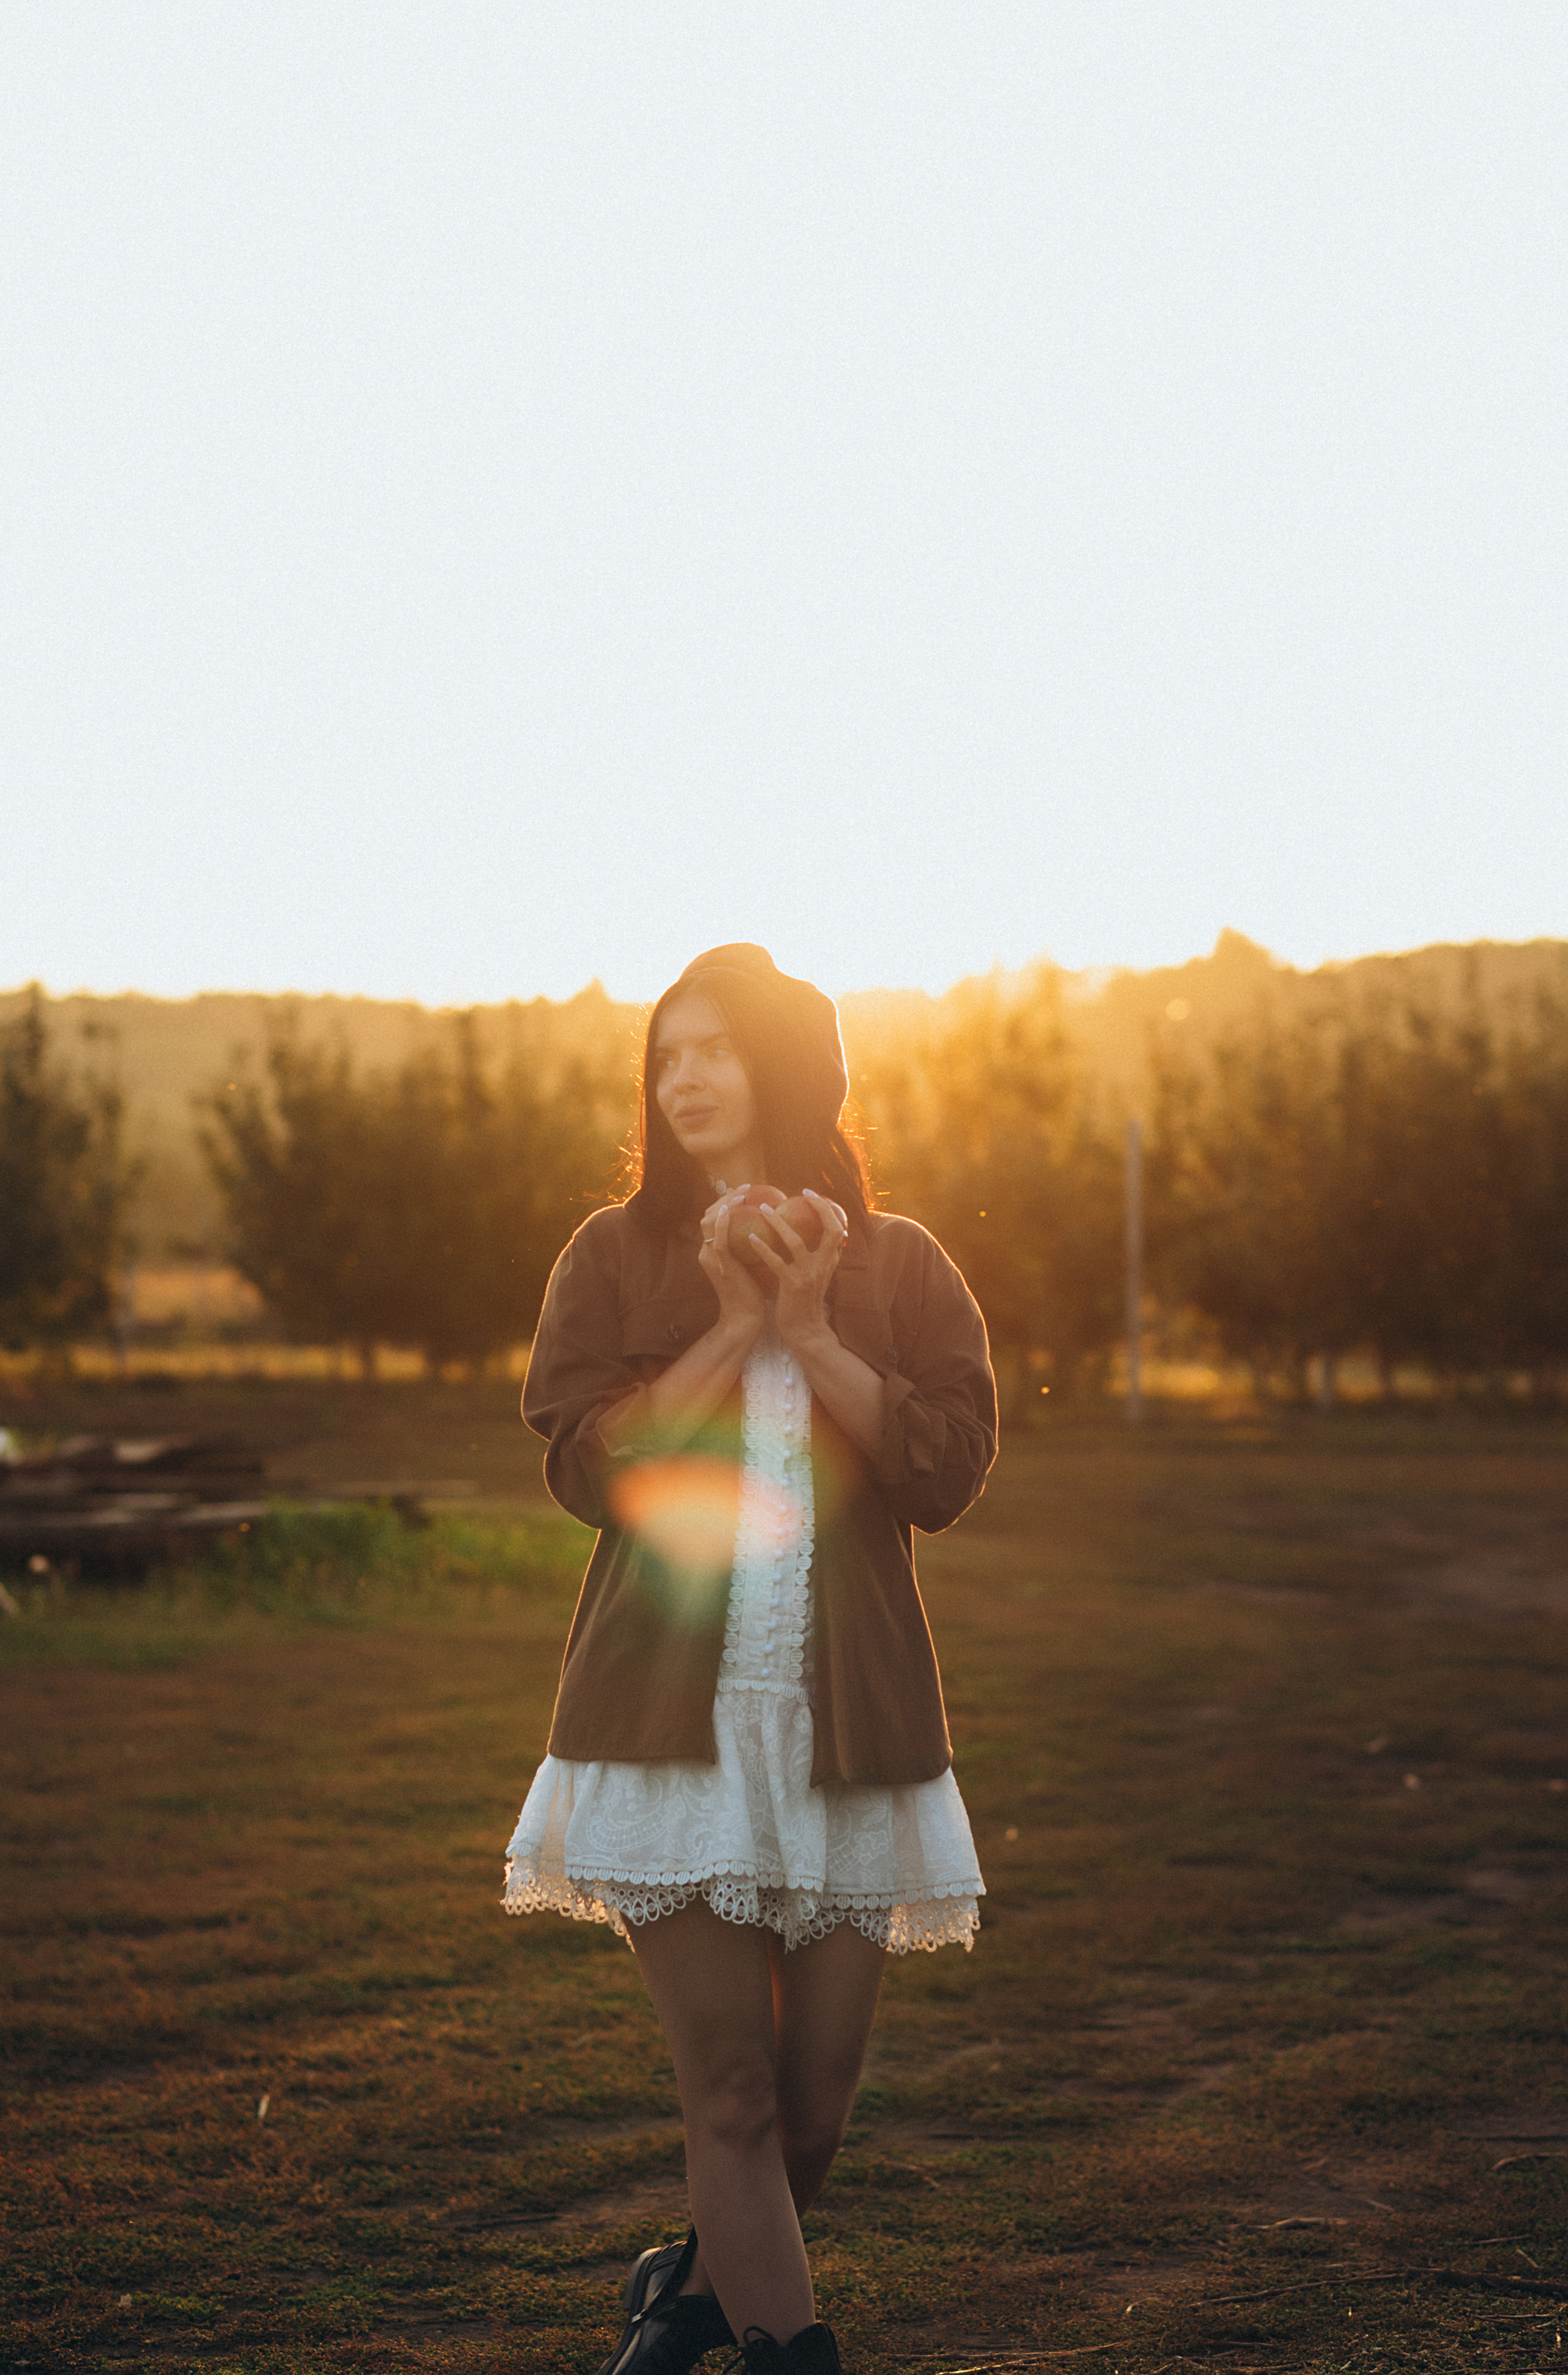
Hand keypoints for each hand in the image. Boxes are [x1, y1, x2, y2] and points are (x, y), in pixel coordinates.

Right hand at [698, 1189, 767, 1339]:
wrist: (745, 1318)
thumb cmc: (753, 1292)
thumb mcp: (751, 1262)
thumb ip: (752, 1244)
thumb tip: (770, 1225)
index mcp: (714, 1251)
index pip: (714, 1218)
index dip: (726, 1202)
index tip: (745, 1191)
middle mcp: (708, 1252)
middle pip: (708, 1215)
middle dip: (725, 1197)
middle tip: (745, 1187)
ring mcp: (712, 1258)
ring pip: (709, 1222)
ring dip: (725, 1204)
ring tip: (742, 1193)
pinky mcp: (721, 1265)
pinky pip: (717, 1240)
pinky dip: (721, 1223)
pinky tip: (730, 1210)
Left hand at [747, 1190, 849, 1352]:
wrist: (805, 1331)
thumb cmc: (806, 1301)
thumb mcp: (819, 1276)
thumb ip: (820, 1256)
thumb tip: (814, 1234)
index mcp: (830, 1261)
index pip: (838, 1229)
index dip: (828, 1209)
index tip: (812, 1194)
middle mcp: (824, 1265)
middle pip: (830, 1230)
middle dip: (818, 1208)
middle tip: (800, 1193)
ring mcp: (809, 1275)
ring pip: (796, 1242)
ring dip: (779, 1223)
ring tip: (763, 1210)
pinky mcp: (792, 1285)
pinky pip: (776, 1262)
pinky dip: (763, 1248)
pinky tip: (750, 1238)